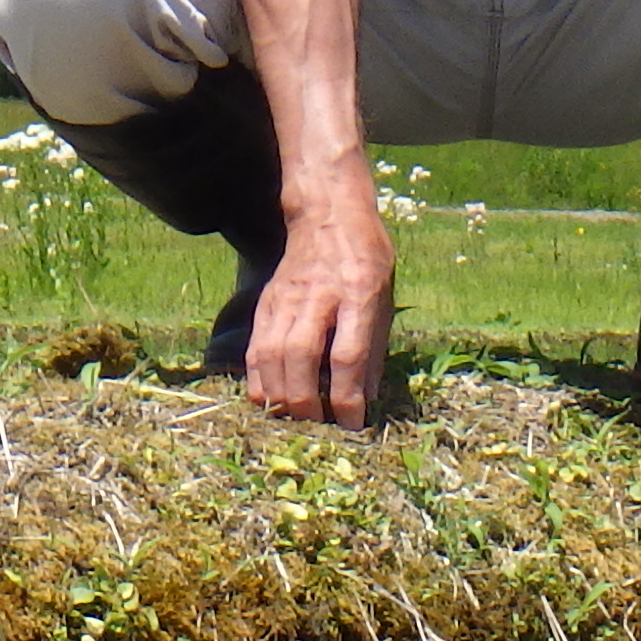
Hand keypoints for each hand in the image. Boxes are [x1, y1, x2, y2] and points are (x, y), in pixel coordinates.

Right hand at [242, 200, 395, 428]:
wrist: (328, 215)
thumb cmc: (365, 259)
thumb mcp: (385, 298)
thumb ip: (374, 349)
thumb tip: (364, 401)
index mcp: (359, 292)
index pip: (348, 353)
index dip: (347, 395)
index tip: (351, 423)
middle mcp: (319, 294)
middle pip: (301, 355)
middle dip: (305, 400)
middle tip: (316, 425)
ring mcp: (286, 297)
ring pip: (271, 353)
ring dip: (279, 394)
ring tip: (292, 418)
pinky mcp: (266, 302)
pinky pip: (255, 347)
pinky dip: (258, 378)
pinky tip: (268, 399)